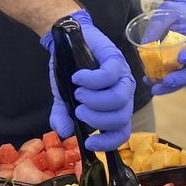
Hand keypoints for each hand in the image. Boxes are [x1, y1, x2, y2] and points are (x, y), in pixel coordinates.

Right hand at [40, 10, 134, 151]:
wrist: (64, 41)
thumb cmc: (69, 71)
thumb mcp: (63, 98)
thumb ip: (62, 116)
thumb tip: (64, 132)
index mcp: (115, 107)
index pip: (121, 131)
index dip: (108, 142)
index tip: (89, 143)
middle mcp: (123, 94)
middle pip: (120, 119)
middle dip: (95, 118)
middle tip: (79, 109)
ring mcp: (122, 76)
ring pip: (117, 99)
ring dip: (93, 100)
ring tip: (78, 92)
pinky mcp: (116, 59)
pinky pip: (108, 76)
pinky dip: (89, 80)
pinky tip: (78, 77)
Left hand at [143, 0, 185, 95]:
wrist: (180, 16)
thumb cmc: (175, 13)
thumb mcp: (166, 13)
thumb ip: (156, 26)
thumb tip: (144, 45)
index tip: (181, 58)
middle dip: (180, 79)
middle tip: (166, 82)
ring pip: (184, 80)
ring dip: (170, 87)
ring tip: (155, 89)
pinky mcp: (179, 68)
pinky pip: (174, 79)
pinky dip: (163, 84)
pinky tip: (149, 82)